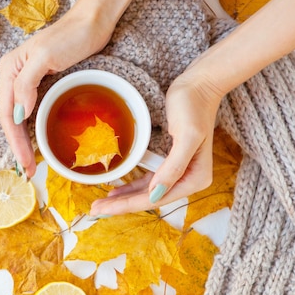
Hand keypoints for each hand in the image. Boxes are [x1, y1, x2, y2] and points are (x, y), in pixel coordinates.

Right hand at [0, 0, 147, 176]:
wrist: (92, 23)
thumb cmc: (70, 35)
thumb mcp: (45, 56)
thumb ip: (26, 83)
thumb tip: (17, 115)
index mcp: (9, 71)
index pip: (6, 114)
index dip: (14, 142)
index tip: (23, 163)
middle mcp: (13, 78)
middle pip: (11, 121)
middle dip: (18, 148)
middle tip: (27, 173)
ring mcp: (27, 83)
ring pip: (20, 120)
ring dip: (24, 143)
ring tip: (30, 166)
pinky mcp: (42, 86)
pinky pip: (32, 114)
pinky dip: (33, 132)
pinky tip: (38, 144)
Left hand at [90, 70, 222, 214]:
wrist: (199, 85)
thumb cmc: (194, 107)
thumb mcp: (186, 137)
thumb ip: (173, 167)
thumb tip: (156, 194)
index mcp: (195, 179)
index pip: (155, 199)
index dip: (127, 206)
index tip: (103, 209)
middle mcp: (189, 180)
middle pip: (148, 199)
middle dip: (121, 205)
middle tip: (94, 209)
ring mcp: (179, 171)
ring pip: (146, 192)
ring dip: (124, 198)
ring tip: (100, 203)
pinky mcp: (169, 161)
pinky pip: (148, 180)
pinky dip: (132, 187)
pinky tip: (116, 190)